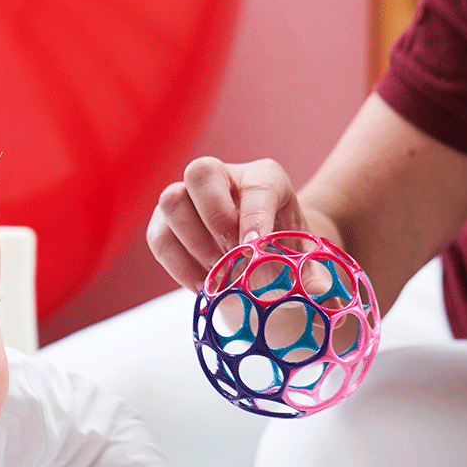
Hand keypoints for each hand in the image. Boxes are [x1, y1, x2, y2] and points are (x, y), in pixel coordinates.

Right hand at [147, 157, 308, 291]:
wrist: (264, 266)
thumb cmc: (287, 259)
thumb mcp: (305, 265)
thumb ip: (308, 278)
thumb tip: (309, 294)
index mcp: (265, 178)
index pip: (257, 184)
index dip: (255, 215)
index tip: (256, 248)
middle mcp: (223, 178)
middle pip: (200, 172)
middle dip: (214, 217)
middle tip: (232, 256)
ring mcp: (189, 198)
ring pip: (171, 200)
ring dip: (194, 243)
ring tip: (219, 274)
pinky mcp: (166, 225)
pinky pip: (158, 238)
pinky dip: (177, 265)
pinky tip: (203, 285)